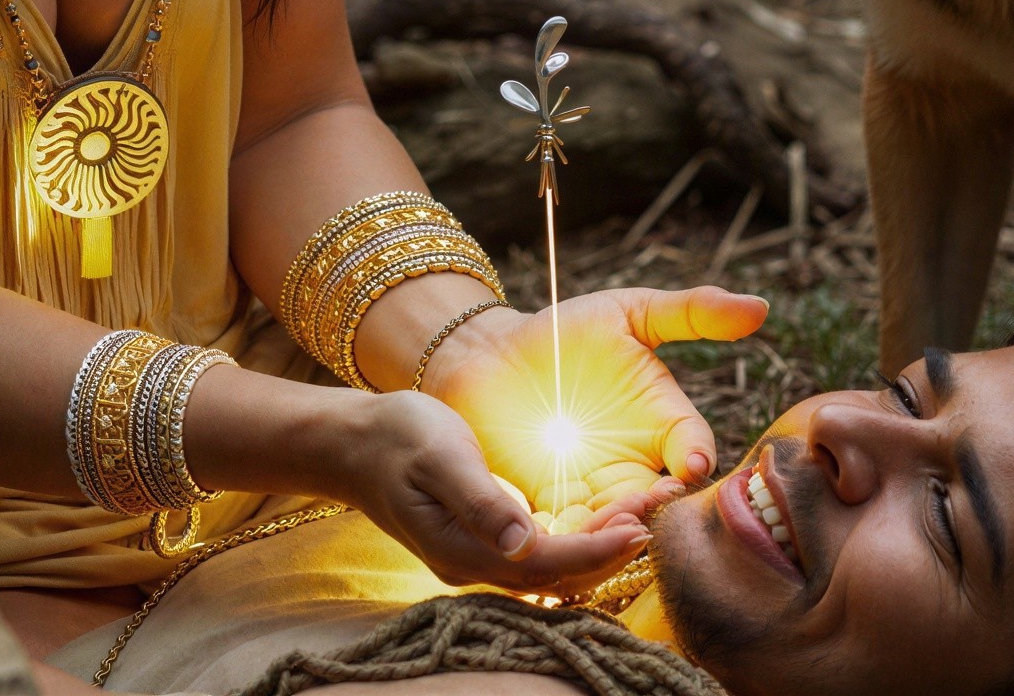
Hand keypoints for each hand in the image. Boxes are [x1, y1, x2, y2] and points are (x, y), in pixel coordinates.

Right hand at [333, 388, 651, 590]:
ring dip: (599, 549)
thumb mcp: (439, 456)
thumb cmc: (396, 437)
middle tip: (658, 520)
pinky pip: (542, 553)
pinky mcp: (485, 542)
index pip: (544, 563)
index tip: (640, 529)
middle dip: (609, 554)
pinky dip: (578, 540)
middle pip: (556, 576)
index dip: (595, 551)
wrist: (355, 443)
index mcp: (462, 549)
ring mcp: (480, 558)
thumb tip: (523, 541)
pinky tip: (606, 519)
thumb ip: (480, 499)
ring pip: (553, 569)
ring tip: (644, 519)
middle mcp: (475, 565)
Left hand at [418, 286, 767, 516]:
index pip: (694, 447)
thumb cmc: (565, 330)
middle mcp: (636, 464)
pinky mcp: (552, 509)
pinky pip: (569, 536)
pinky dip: (571, 541)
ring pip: (619, 526)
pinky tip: (565, 536)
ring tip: (608, 521)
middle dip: (658, 506)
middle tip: (645, 502)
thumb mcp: (629, 312)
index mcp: (663, 422)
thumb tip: (760, 305)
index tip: (691, 463)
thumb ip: (692, 312)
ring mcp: (596, 490)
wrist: (490, 356)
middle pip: (662, 500)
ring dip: (616, 529)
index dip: (694, 456)